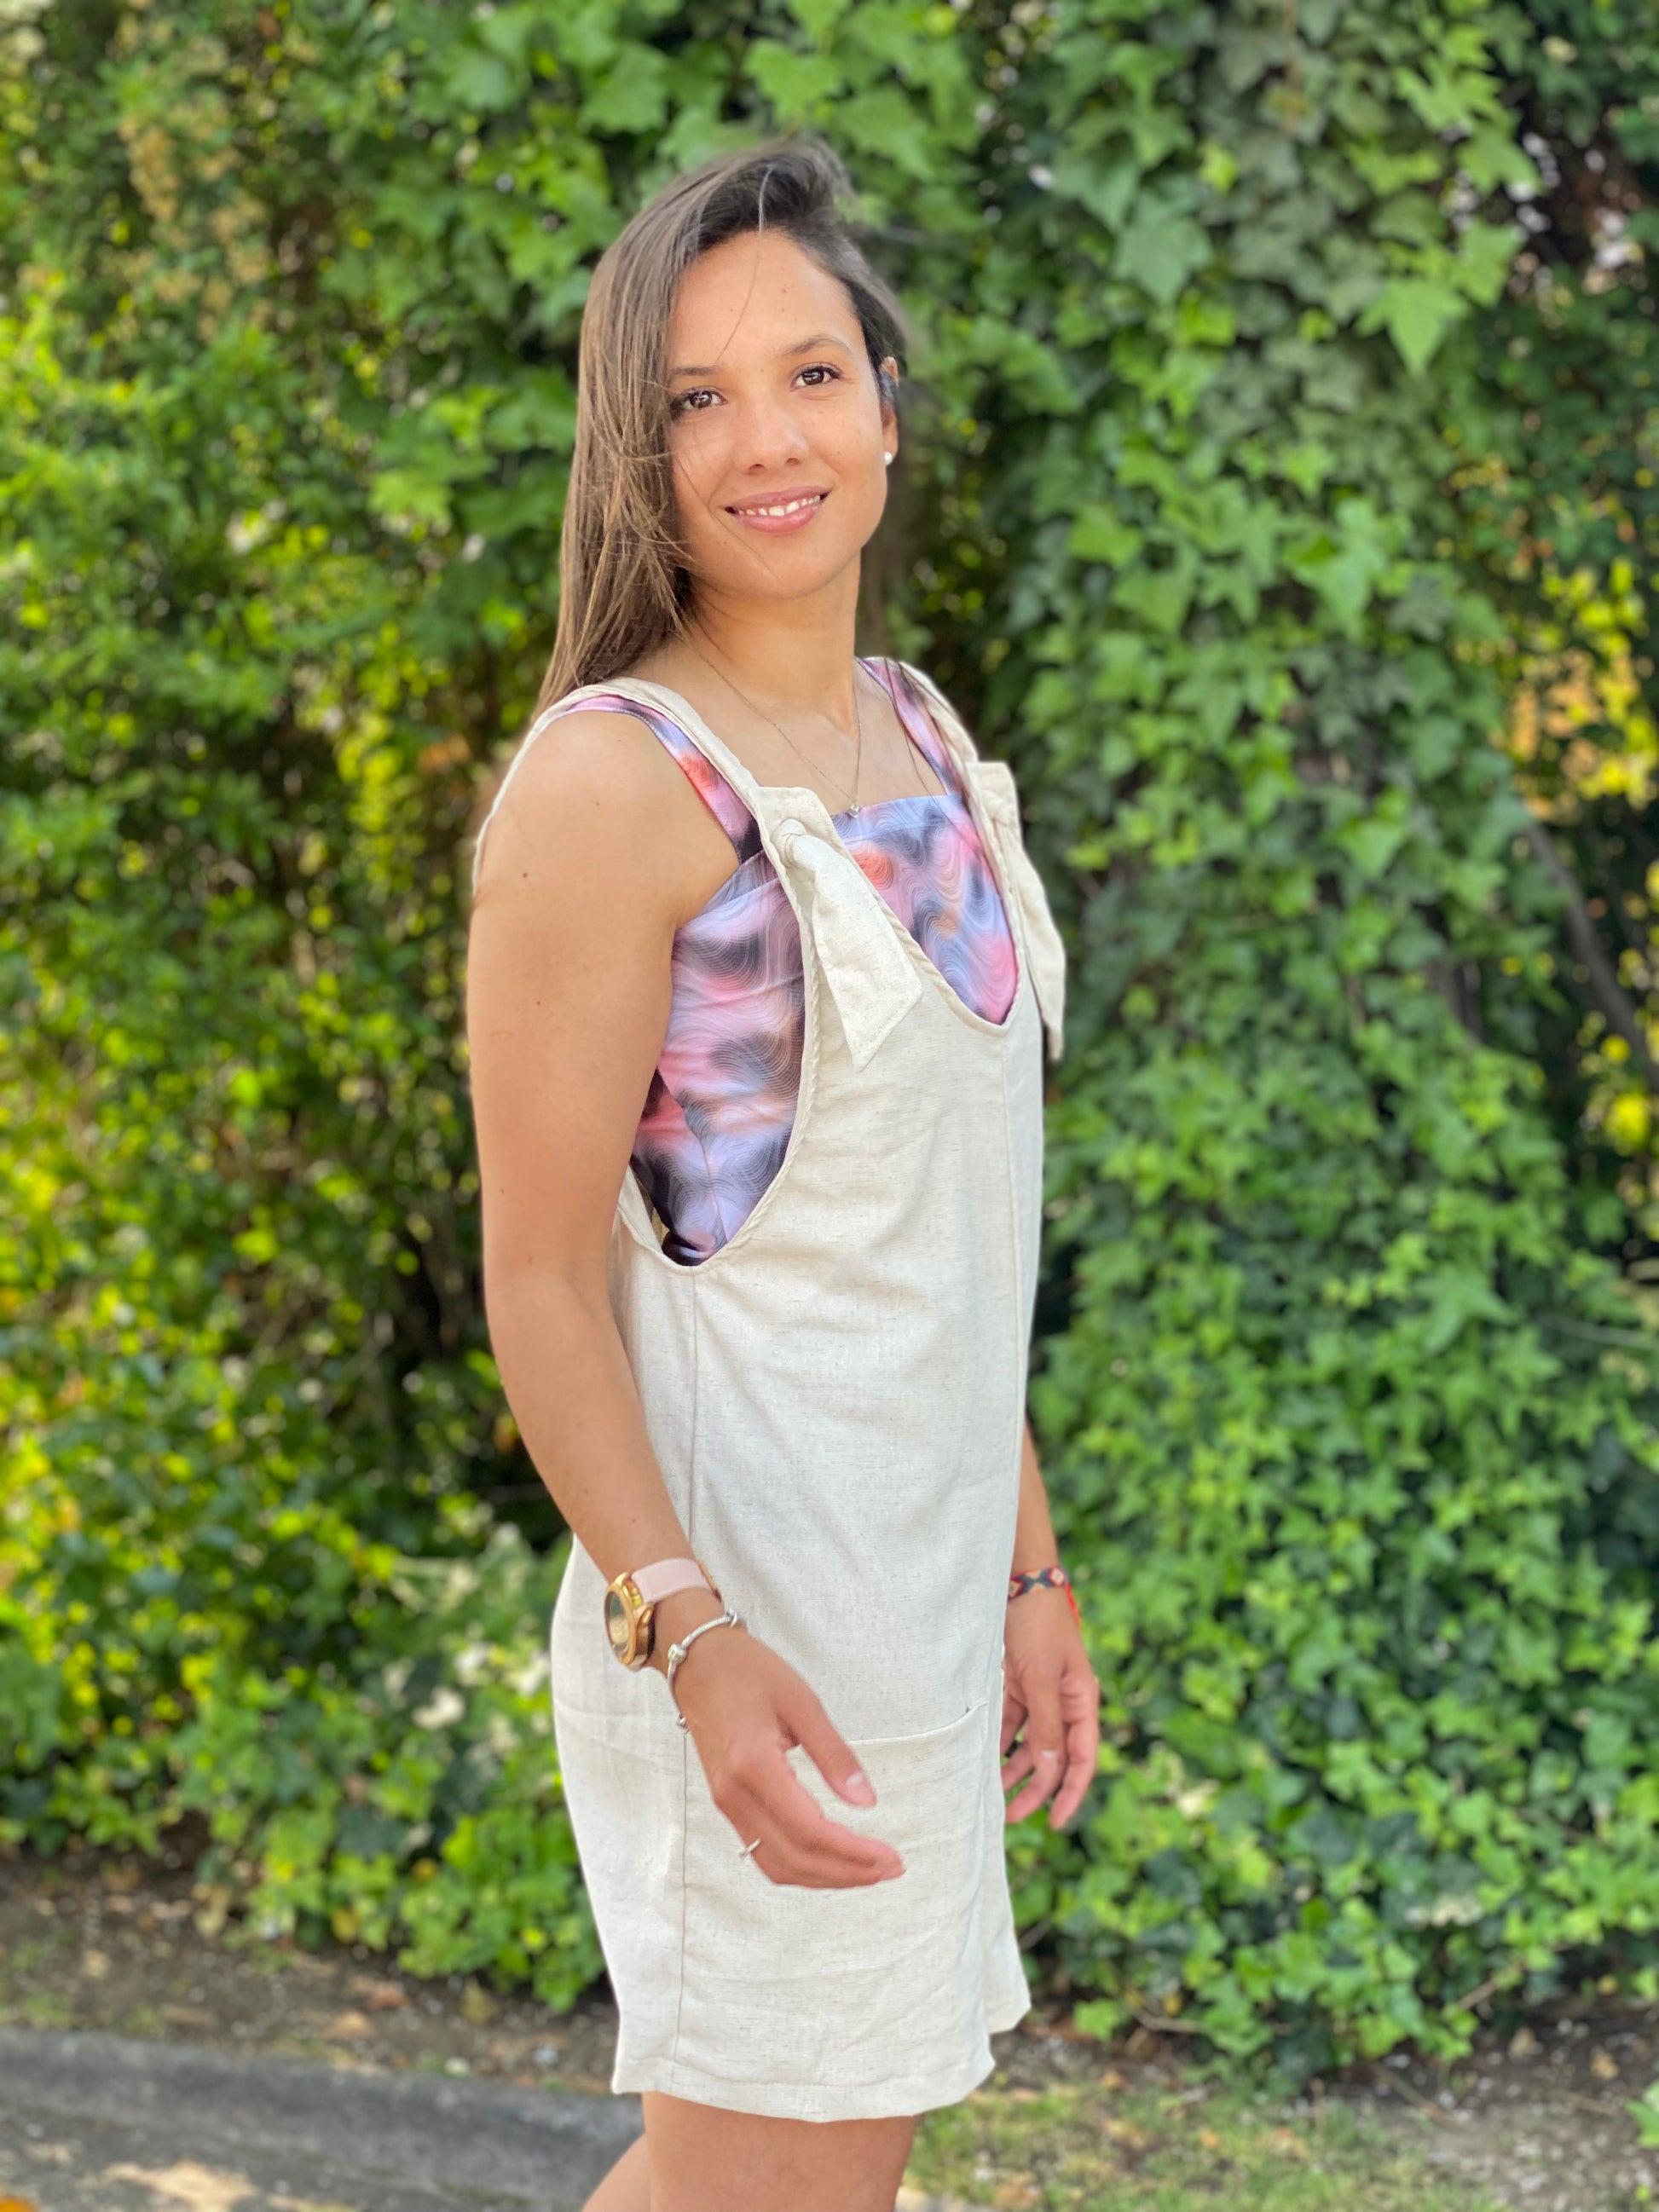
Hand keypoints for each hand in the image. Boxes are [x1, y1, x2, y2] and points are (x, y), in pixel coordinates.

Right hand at [651, 1587, 905, 1890]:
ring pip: (776, 1865)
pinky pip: (763, 1851)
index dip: (853, 1854)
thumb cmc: (750, 1671)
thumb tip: (867, 1802)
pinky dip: (801, 1864)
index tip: (892, 1858)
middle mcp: (736, 1796)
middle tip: (892, 1867)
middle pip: (794, 1860)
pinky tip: (830, 1857)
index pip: (810, 1831)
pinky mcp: (727, 1803)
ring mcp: (726, 1804)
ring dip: (824, 1876)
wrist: (697, 1661)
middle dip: (846, 1873)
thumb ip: (835, 1755)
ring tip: (868, 1869)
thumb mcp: (803, 1702)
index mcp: (756, 1767)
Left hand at [1000, 1578, 1099, 1828]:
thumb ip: (1046, 1724)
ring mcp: (1039, 1692)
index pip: (1082, 1758)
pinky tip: (983, 1758)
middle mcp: (1063, 1700)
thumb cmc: (1037, 1623)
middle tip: (1011, 1815)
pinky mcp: (1016, 1682)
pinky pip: (1010, 1722)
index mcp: (1081, 1699)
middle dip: (1036, 1787)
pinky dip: (999, 1741)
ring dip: (1014, 1767)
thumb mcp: (1042, 1677)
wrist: (1016, 1578)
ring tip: (992, 1792)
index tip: (1055, 1823)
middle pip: (1054, 1756)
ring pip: (1029, 1742)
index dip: (1071, 1793)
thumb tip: (1051, 1769)